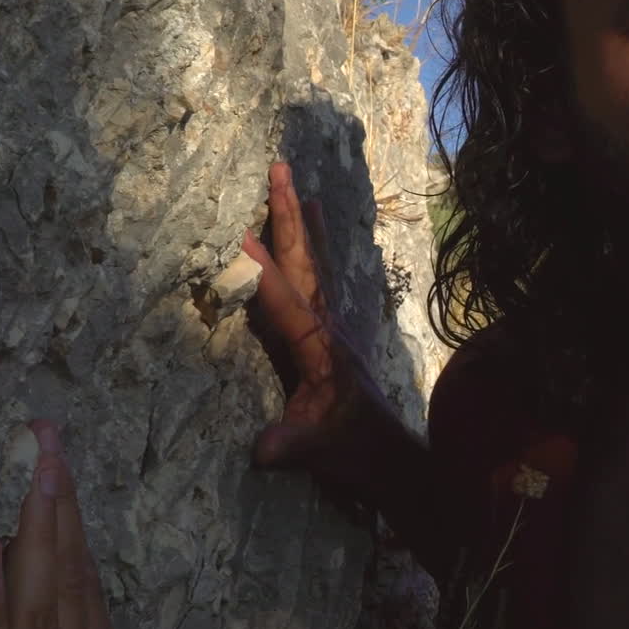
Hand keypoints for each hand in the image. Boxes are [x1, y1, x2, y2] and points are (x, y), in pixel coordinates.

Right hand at [241, 162, 386, 469]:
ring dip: (305, 226)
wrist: (391, 461)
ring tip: (299, 186)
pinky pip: (319, 283)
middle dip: (289, 215)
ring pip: (315, 266)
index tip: (236, 233)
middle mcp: (328, 327)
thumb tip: (263, 449)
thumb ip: (294, 444)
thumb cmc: (354, 452)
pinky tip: (312, 240)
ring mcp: (333, 329)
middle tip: (279, 168)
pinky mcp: (333, 338)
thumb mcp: (321, 449)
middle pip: (305, 262)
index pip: (284, 300)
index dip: (260, 269)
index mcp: (319, 347)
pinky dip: (312, 254)